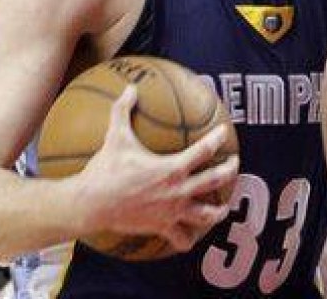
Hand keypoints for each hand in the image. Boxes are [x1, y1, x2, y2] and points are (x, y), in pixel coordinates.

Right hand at [73, 85, 238, 251]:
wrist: (91, 204)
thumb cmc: (105, 170)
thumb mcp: (115, 137)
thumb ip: (123, 110)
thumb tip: (129, 87)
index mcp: (172, 168)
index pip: (203, 150)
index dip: (216, 139)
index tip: (224, 132)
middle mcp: (178, 191)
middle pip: (214, 180)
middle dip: (229, 171)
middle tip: (235, 163)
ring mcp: (172, 212)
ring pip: (205, 215)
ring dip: (218, 211)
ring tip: (224, 208)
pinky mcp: (162, 227)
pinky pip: (181, 238)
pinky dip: (188, 240)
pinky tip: (192, 239)